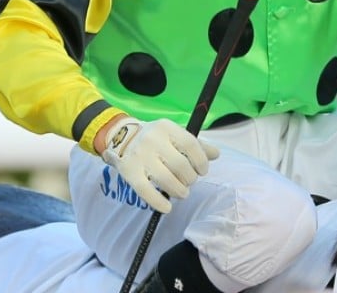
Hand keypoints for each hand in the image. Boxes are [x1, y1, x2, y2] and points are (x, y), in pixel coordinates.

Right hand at [99, 116, 219, 212]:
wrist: (120, 136)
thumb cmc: (155, 138)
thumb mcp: (174, 134)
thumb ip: (195, 144)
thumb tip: (216, 154)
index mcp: (166, 128)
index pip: (190, 144)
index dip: (201, 160)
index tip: (202, 170)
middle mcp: (152, 140)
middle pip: (180, 165)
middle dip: (190, 178)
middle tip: (189, 182)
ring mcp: (140, 156)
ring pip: (166, 179)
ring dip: (179, 190)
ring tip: (182, 192)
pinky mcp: (128, 172)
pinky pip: (145, 191)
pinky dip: (158, 202)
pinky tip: (167, 208)